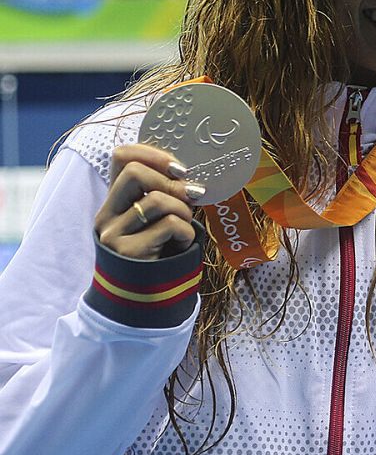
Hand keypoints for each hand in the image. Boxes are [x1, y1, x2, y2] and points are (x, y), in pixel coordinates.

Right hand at [95, 144, 203, 259]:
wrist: (142, 300)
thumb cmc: (158, 253)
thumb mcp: (157, 220)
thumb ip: (164, 196)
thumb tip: (189, 175)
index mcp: (114, 202)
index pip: (121, 157)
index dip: (153, 154)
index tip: (179, 168)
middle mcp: (107, 215)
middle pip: (135, 172)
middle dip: (171, 182)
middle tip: (189, 198)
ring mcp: (114, 234)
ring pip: (158, 200)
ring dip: (184, 212)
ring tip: (184, 230)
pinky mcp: (129, 252)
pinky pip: (171, 225)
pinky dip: (186, 234)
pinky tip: (180, 246)